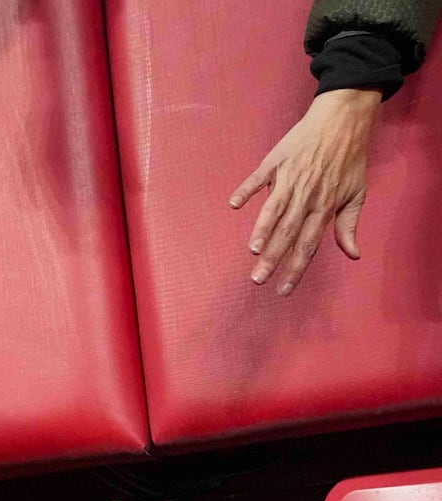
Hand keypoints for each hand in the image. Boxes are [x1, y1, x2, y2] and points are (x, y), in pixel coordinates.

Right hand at [230, 88, 381, 295]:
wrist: (343, 119)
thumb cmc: (350, 158)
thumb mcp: (357, 193)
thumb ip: (349, 225)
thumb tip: (353, 254)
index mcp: (325, 205)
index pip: (309, 245)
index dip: (296, 269)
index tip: (283, 289)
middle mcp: (307, 195)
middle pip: (288, 233)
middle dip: (273, 258)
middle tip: (258, 279)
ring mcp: (290, 178)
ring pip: (274, 209)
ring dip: (262, 231)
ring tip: (251, 250)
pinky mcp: (276, 161)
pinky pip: (258, 178)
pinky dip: (246, 189)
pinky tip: (234, 204)